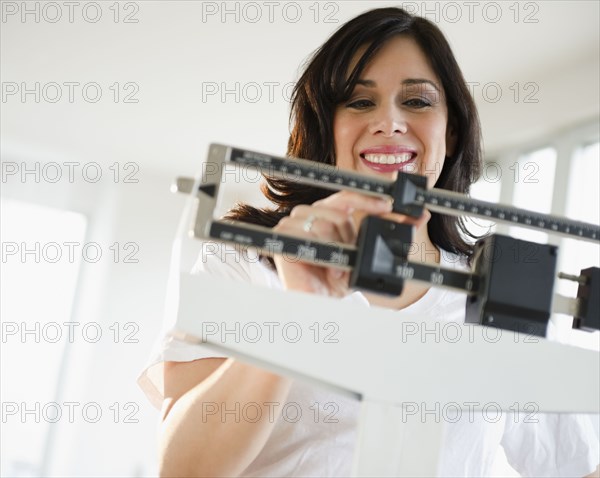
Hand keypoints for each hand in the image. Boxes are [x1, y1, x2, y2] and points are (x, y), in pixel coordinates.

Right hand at [272, 190, 429, 296]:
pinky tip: (328, 269)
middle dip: (351, 238)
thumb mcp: (367, 252)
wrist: (318, 303)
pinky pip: (310, 233)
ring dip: (338, 249)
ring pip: (327, 224)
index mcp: (325, 212)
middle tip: (350, 259)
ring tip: (338, 268)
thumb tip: (421, 215)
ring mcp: (292, 222)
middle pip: (339, 212)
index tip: (388, 206)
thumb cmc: (338, 279)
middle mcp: (307, 214)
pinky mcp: (282, 235)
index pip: (347, 195)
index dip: (368, 198)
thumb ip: (389, 231)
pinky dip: (324, 254)